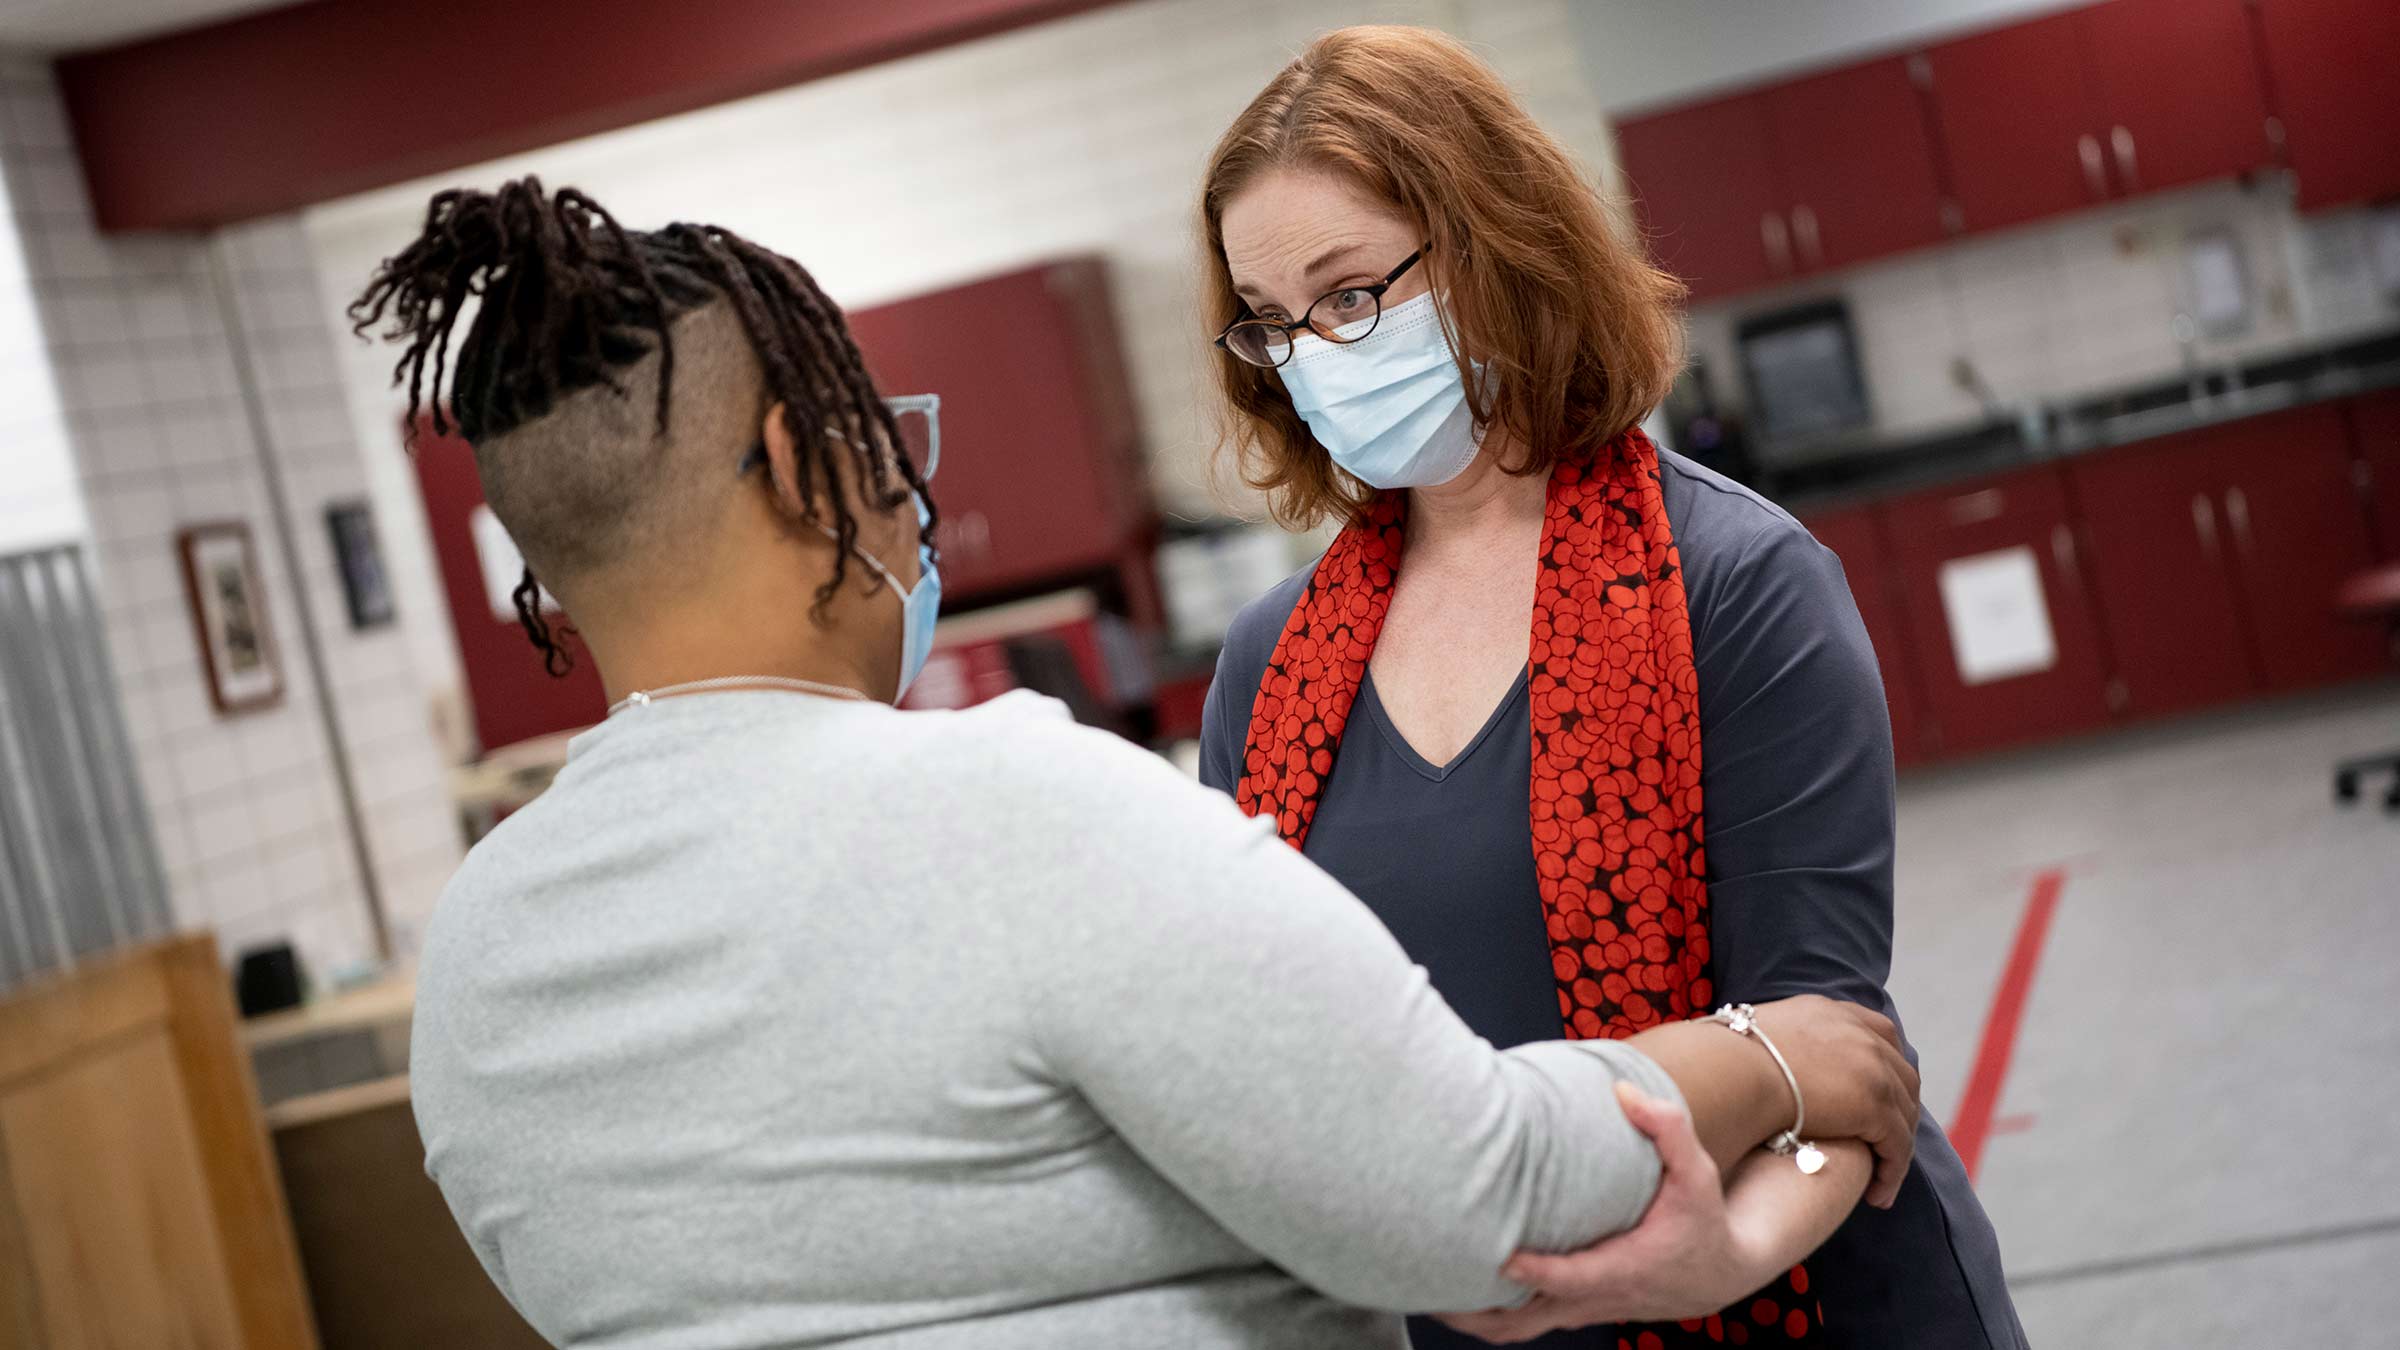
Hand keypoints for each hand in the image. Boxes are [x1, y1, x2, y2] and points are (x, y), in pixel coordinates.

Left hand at [1434, 1082, 1769, 1342]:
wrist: (1719, 1272)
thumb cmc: (1702, 1217)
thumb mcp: (1698, 1173)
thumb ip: (1668, 1130)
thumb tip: (1625, 1093)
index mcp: (1624, 1267)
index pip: (1571, 1277)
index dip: (1536, 1272)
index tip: (1498, 1258)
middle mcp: (1598, 1296)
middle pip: (1529, 1318)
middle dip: (1481, 1310)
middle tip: (1433, 1290)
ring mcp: (1584, 1309)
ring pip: (1522, 1328)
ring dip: (1477, 1318)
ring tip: (1429, 1294)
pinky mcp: (1576, 1310)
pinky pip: (1527, 1322)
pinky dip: (1493, 1315)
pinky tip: (1460, 1291)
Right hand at [1747, 995, 1918, 1206]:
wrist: (1731, 1070)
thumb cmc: (1725, 1062)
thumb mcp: (1762, 1036)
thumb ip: (1779, 1045)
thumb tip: (1759, 1062)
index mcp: (1832, 1014)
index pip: (1879, 1034)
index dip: (1887, 1065)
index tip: (1883, 1092)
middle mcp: (1859, 1034)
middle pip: (1901, 1075)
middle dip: (1900, 1110)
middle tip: (1887, 1143)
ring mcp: (1873, 1067)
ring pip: (1904, 1115)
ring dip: (1897, 1148)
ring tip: (1883, 1180)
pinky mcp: (1876, 1104)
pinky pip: (1898, 1146)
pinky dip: (1893, 1172)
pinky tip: (1879, 1195)